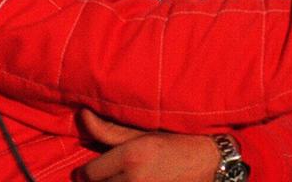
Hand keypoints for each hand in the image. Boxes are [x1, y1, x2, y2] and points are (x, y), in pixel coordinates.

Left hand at [76, 109, 218, 181]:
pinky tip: (141, 181)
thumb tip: (82, 115)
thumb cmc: (176, 144)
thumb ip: (108, 129)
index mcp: (130, 156)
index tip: (96, 168)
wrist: (209, 163)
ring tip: (128, 178)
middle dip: (103, 181)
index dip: (90, 171)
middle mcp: (134, 179)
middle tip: (115, 172)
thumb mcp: (142, 134)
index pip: (89, 173)